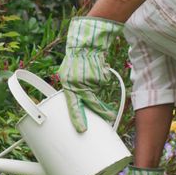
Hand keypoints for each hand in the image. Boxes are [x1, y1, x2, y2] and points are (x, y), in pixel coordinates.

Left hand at [58, 17, 123, 132]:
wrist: (85, 45)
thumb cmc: (75, 61)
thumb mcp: (66, 76)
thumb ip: (71, 89)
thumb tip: (76, 103)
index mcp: (68, 85)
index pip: (73, 105)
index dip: (78, 118)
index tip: (82, 129)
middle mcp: (79, 84)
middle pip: (92, 102)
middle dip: (101, 111)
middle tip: (109, 116)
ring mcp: (91, 80)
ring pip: (97, 90)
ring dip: (96, 85)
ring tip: (91, 73)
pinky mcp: (101, 76)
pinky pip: (103, 82)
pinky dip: (101, 78)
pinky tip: (96, 69)